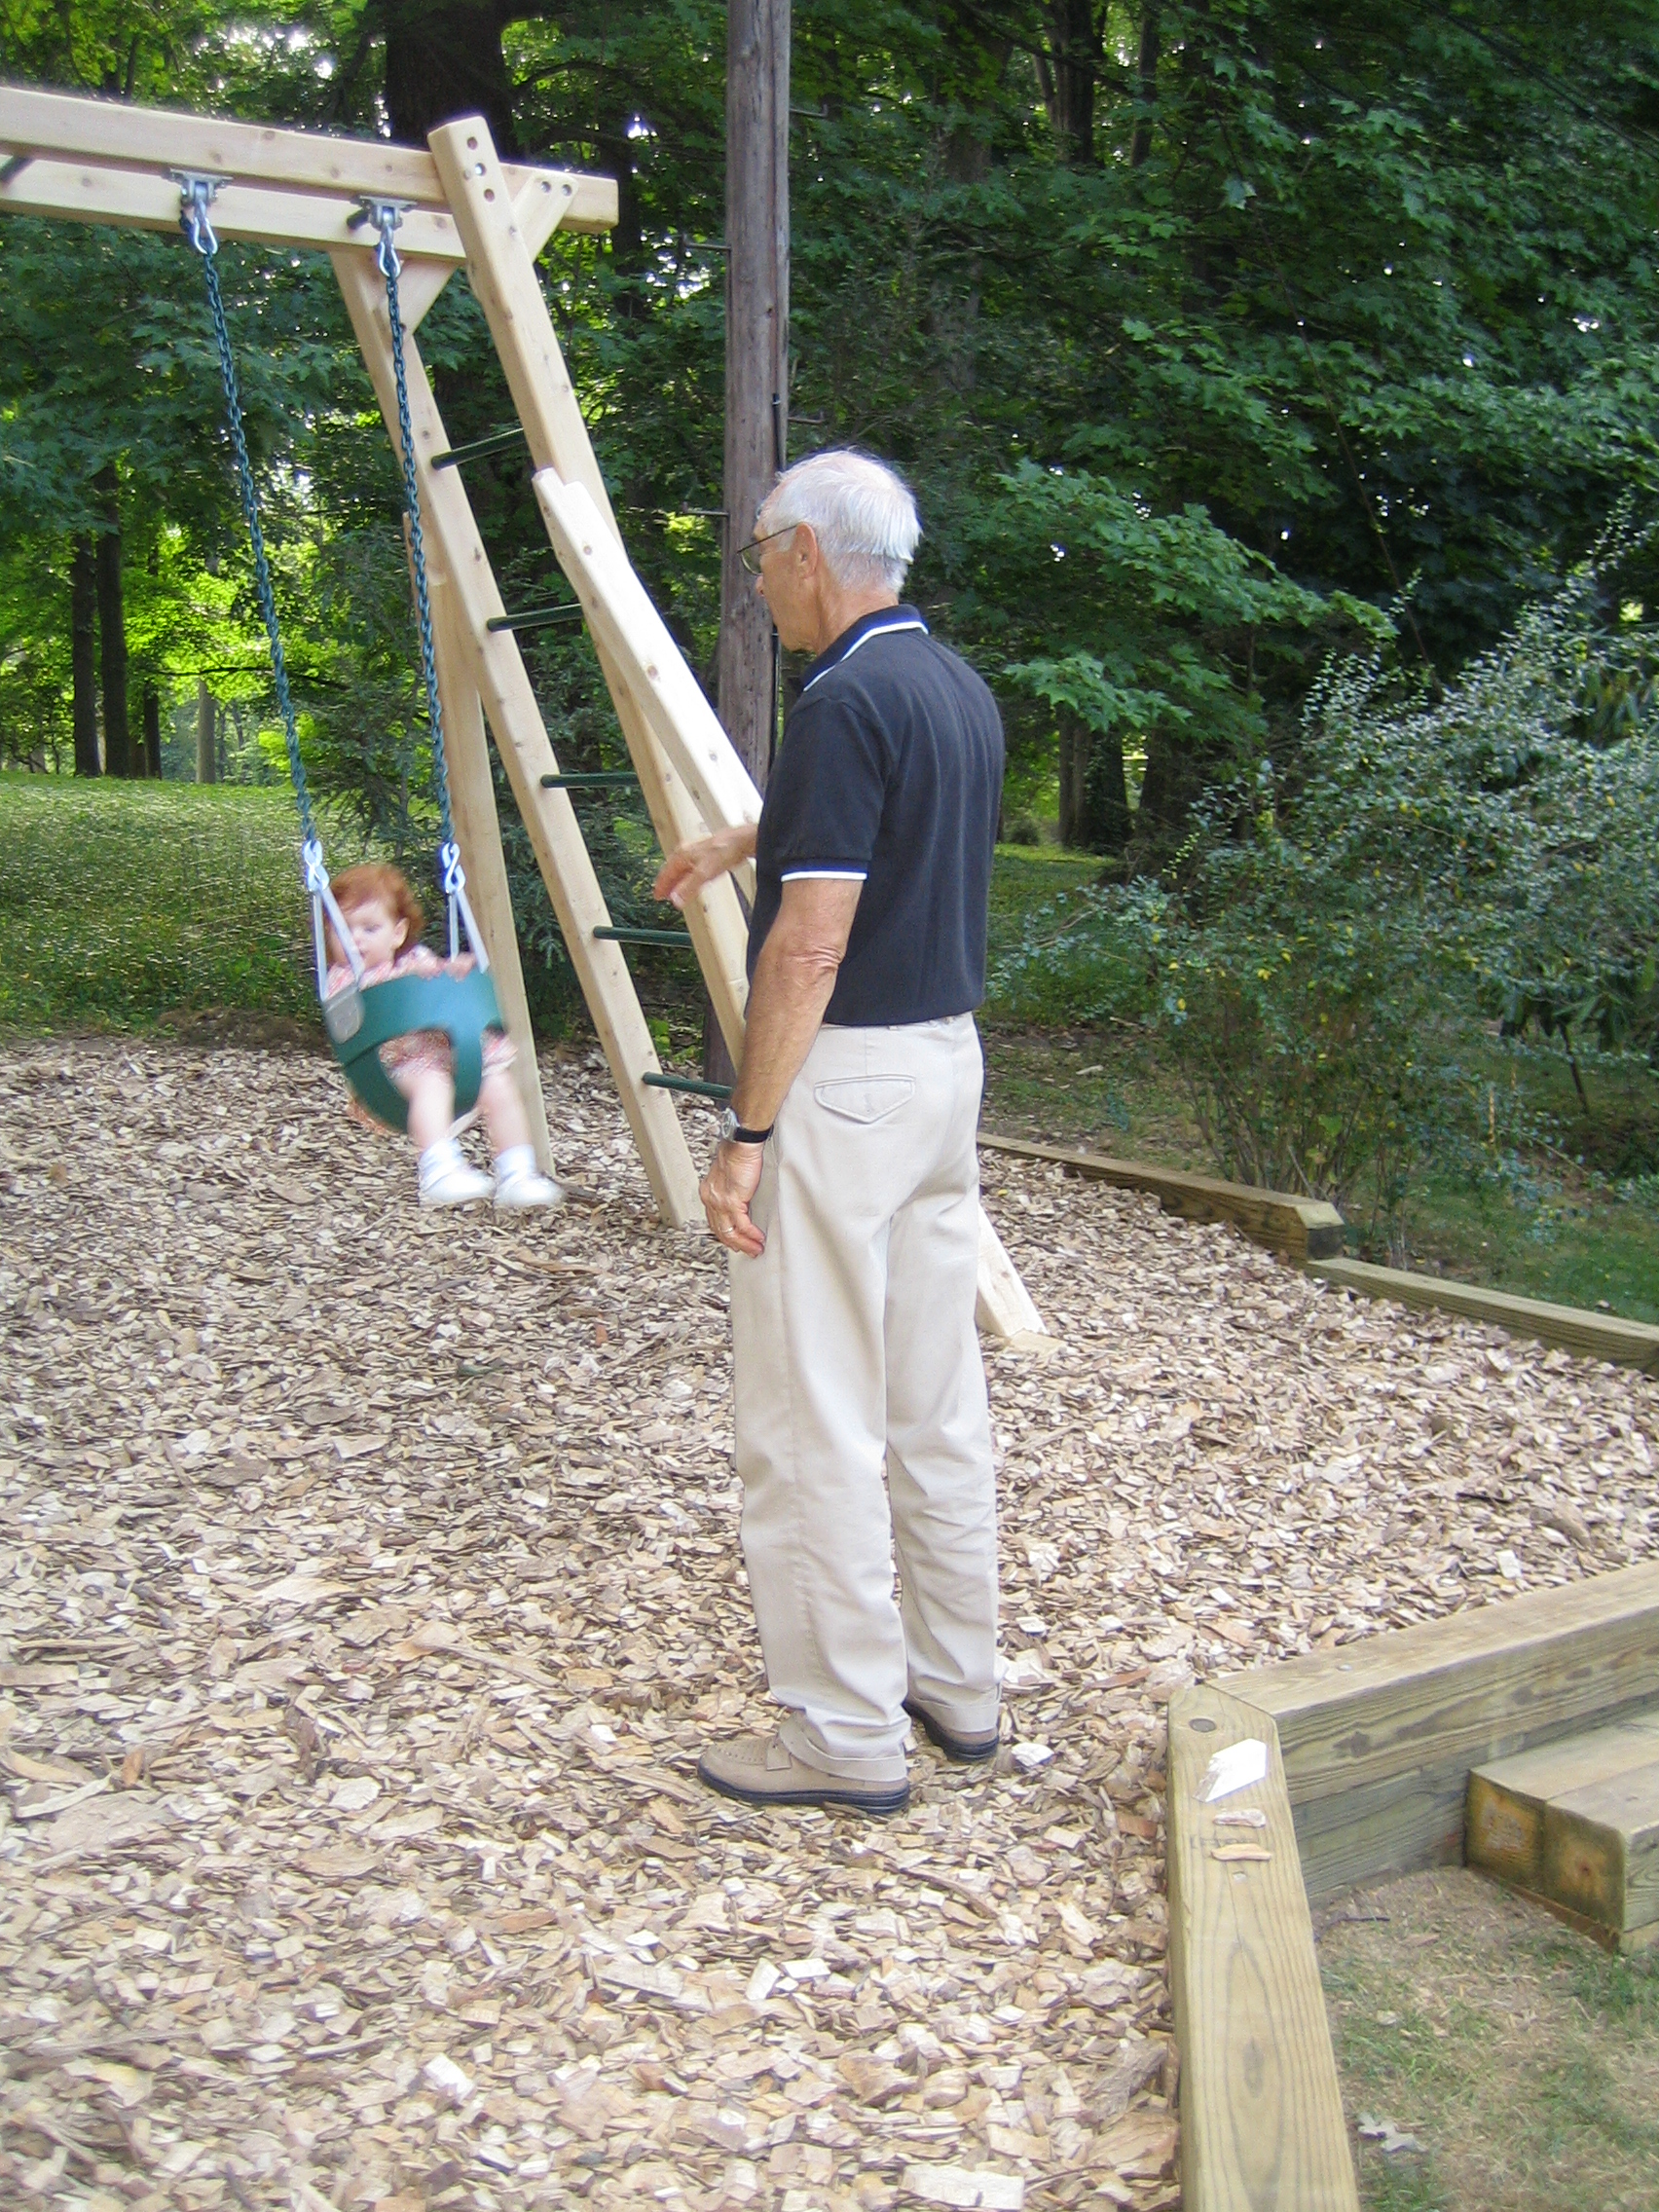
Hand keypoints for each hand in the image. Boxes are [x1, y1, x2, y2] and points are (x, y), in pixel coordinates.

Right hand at [653, 823, 756, 907]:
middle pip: (672, 872)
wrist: (740, 843)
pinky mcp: (707, 858)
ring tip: (674, 892)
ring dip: (677, 883)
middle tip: (663, 896)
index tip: (657, 896)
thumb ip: (688, 888)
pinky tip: (692, 884)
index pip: (666, 873)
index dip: (661, 886)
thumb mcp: (703, 873)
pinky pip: (693, 871)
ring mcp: (697, 855)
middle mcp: (687, 853)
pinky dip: (688, 879)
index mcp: (682, 855)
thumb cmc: (723, 850)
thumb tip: (676, 900)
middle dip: (667, 885)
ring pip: (682, 871)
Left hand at [700, 1139, 765, 1256]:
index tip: (734, 1241)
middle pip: (720, 1230)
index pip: (714, 1220)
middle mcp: (711, 1198)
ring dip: (744, 1243)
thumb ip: (731, 1189)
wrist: (742, 1145)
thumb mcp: (731, 1175)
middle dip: (735, 1244)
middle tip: (746, 1251)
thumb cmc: (738, 1153)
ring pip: (730, 1231)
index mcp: (709, 1192)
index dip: (725, 1234)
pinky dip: (751, 1235)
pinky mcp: (732, 1201)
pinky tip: (758, 1239)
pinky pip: (742, 1225)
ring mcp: (720, 1202)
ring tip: (755, 1249)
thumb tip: (740, 1199)